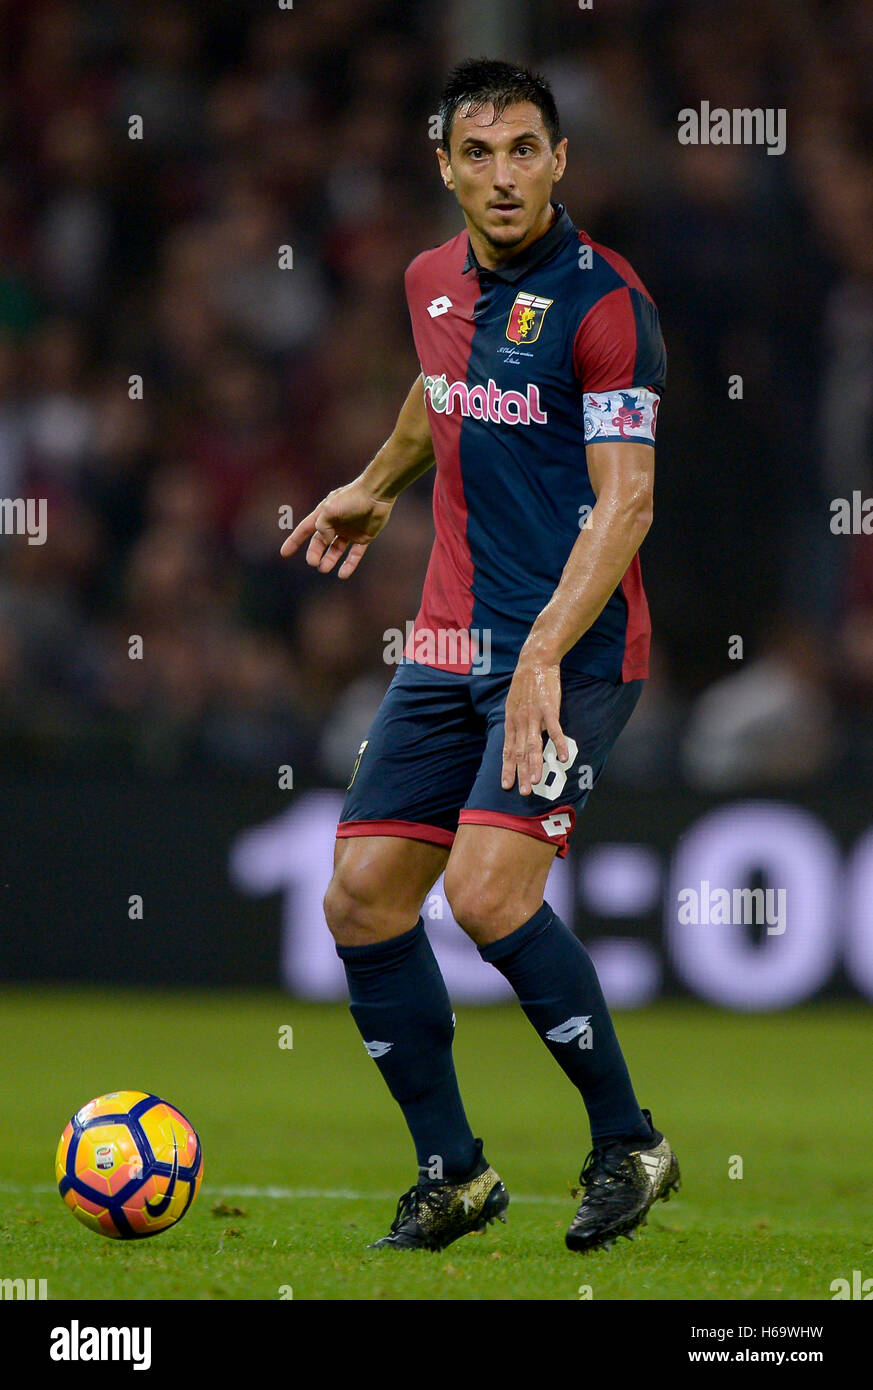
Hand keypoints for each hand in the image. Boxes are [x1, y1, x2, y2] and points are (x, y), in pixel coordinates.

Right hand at [279, 481, 393, 578]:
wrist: (376, 493)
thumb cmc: (351, 498)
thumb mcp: (329, 510)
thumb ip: (322, 526)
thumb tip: (325, 541)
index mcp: (324, 514)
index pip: (305, 529)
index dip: (294, 541)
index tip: (284, 553)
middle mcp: (336, 523)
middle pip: (321, 542)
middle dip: (315, 553)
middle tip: (313, 563)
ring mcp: (350, 531)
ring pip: (336, 549)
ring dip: (330, 560)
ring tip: (324, 569)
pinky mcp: (364, 537)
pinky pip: (355, 554)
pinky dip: (349, 564)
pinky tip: (342, 574)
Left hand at [501, 653, 568, 795]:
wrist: (535, 662)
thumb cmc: (525, 684)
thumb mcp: (512, 704)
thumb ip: (515, 723)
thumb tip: (514, 739)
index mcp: (511, 722)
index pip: (508, 750)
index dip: (507, 768)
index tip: (506, 785)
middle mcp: (520, 722)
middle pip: (520, 752)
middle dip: (521, 774)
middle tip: (524, 792)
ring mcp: (534, 716)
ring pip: (534, 745)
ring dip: (535, 765)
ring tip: (537, 781)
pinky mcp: (549, 709)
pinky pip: (555, 730)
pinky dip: (559, 745)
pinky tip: (563, 758)